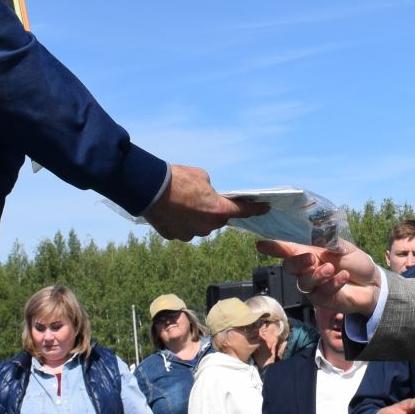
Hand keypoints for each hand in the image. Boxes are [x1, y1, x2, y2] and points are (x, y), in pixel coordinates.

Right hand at [145, 166, 267, 240]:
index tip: (265, 208)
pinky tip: (172, 209)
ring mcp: (190, 234)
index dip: (255, 210)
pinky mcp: (174, 236)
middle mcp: (207, 227)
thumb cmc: (179, 179)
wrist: (149, 188)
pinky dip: (180, 221)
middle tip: (202, 198)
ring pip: (199, 225)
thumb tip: (208, 195)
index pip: (243, 212)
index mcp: (219, 211)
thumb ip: (210, 189)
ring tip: (182, 202)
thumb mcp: (202, 177)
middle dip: (213, 210)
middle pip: (217, 219)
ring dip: (196, 217)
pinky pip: (183, 229)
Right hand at [256, 238, 382, 314]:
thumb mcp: (343, 247)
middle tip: (312, 258)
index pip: (288, 249)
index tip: (261, 244)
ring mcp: (313, 286)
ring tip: (331, 269)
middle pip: (290, 267)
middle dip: (297, 262)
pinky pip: (321, 293)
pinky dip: (332, 284)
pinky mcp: (322, 300)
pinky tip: (343, 277)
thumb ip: (327, 242)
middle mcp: (307, 269)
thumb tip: (312, 233)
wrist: (372, 283)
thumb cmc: (355, 262)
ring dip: (317, 275)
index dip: (274, 247)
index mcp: (309, 252)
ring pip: (304, 282)